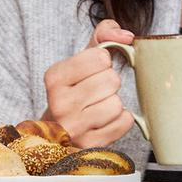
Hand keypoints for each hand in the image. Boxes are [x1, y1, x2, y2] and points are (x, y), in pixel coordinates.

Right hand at [42, 19, 136, 147]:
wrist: (59, 130)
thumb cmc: (76, 88)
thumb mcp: (83, 57)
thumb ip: (104, 34)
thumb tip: (127, 36)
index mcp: (54, 77)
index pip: (100, 57)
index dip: (103, 62)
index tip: (91, 72)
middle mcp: (59, 103)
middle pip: (111, 80)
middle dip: (109, 83)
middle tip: (96, 91)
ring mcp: (73, 128)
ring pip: (117, 104)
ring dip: (114, 103)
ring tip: (98, 107)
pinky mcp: (89, 146)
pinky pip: (124, 123)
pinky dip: (121, 120)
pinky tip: (105, 121)